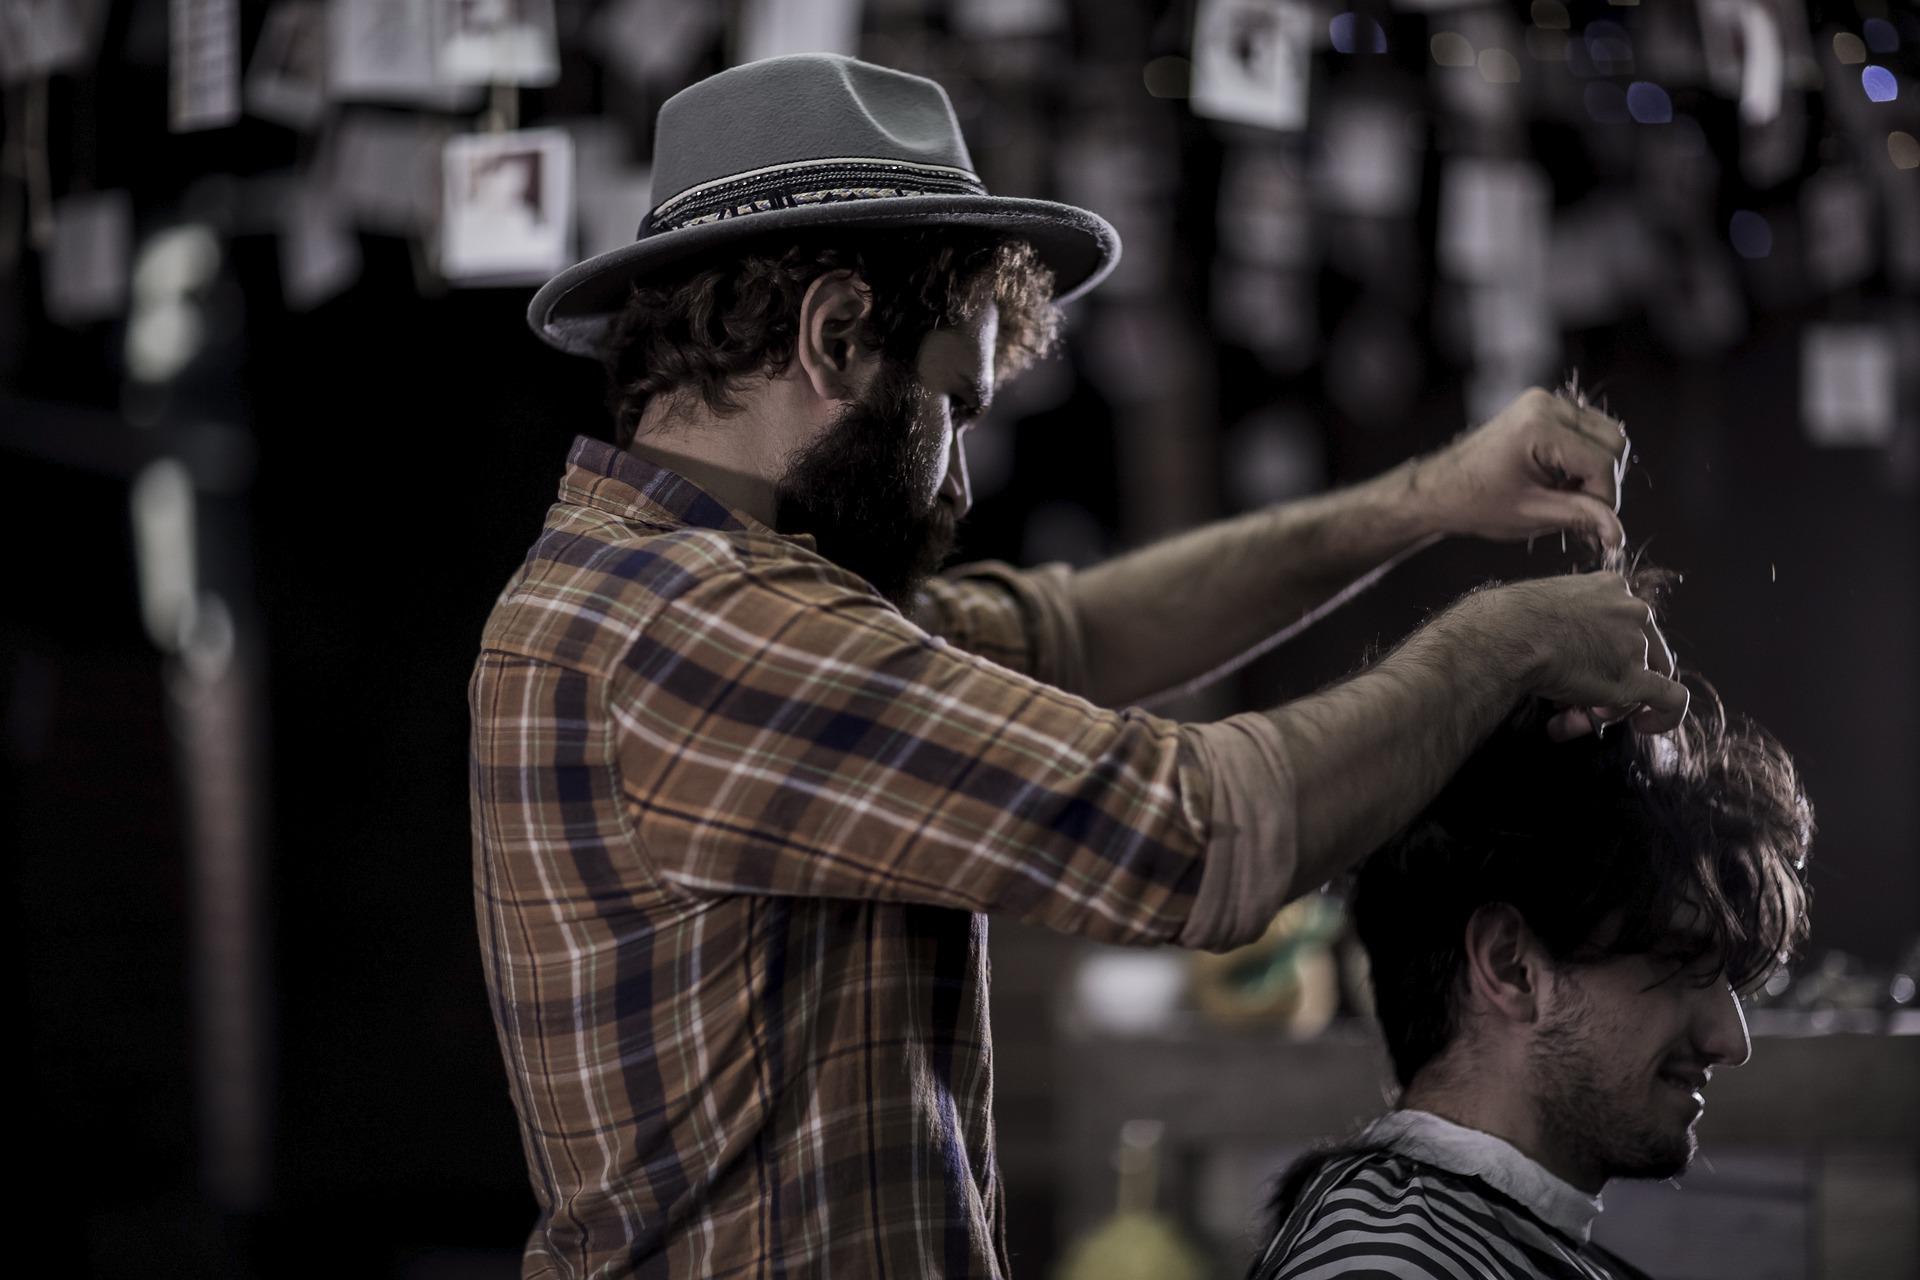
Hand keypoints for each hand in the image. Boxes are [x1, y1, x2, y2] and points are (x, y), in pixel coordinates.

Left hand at [1416, 387, 1630, 551]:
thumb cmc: (1476, 503)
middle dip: (1602, 481)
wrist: (1439, 489)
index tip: (1592, 524)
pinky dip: (1583, 457)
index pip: (1602, 463)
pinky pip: (1588, 430)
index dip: (1604, 499)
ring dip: (1595, 469)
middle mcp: (1546, 405)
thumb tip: (1619, 535)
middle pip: (1614, 442)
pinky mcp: (1544, 407)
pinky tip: (1558, 478)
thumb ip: (1580, 518)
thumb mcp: (1531, 514)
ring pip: (1606, 435)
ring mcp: (1545, 402)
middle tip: (1575, 508)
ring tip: (1562, 493)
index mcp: (1539, 428)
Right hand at [1459, 572, 1685, 736]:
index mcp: (1610, 586)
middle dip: (1618, 676)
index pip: (1627, 624)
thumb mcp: (1546, 603)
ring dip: (1616, 699)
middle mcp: (1632, 610)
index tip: (1586, 666)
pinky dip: (1665, 716)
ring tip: (1582, 713)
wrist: (1507, 635)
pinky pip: (1671, 700)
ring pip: (1647, 678)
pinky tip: (1646, 726)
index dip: (1610, 651)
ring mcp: (1635, 644)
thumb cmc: (1509, 621)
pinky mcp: (1634, 679)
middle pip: (1644, 652)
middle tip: (1585, 696)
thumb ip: (1565, 620)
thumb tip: (1563, 658)